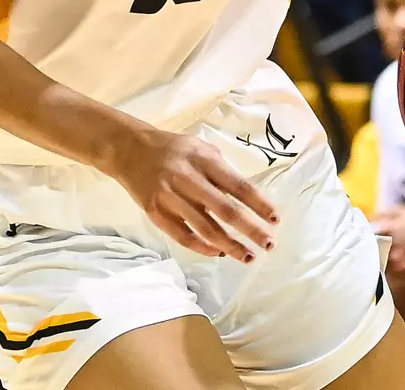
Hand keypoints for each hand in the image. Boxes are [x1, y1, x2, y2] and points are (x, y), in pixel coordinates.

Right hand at [109, 128, 277, 259]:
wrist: (128, 151)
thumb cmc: (173, 149)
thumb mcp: (200, 148)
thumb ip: (221, 170)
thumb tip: (248, 198)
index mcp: (203, 160)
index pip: (238, 185)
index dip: (259, 204)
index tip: (276, 219)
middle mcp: (187, 179)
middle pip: (225, 210)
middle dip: (250, 230)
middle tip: (269, 244)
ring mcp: (170, 198)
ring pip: (206, 229)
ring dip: (230, 245)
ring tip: (248, 256)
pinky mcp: (156, 213)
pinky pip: (183, 236)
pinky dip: (203, 247)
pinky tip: (220, 252)